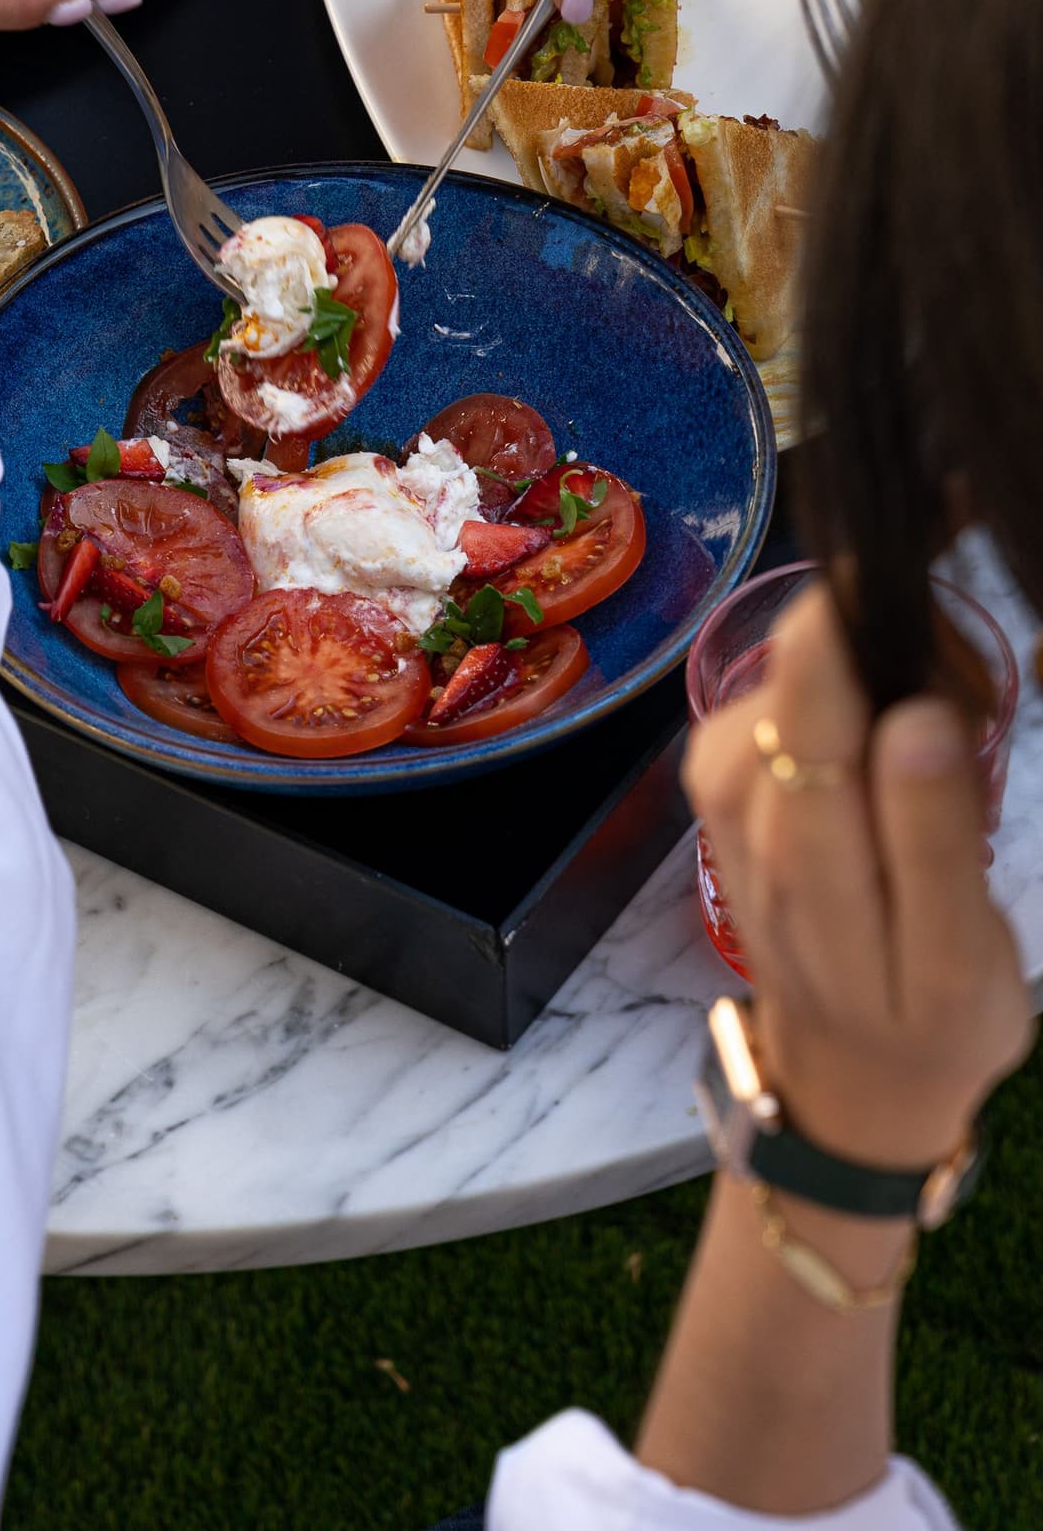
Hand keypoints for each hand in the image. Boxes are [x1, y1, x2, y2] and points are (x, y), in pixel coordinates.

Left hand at [686, 580, 1031, 1170]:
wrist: (850, 1085)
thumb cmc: (932, 1018)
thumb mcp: (962, 957)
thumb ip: (937, 838)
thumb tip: (914, 713)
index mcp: (815, 869)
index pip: (814, 710)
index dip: (854, 631)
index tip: (911, 596)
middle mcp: (748, 826)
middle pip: (792, 682)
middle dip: (867, 637)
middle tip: (943, 652)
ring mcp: (723, 808)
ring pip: (774, 687)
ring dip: (848, 665)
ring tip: (925, 693)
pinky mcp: (720, 796)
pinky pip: (761, 708)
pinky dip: (817, 689)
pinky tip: (872, 718)